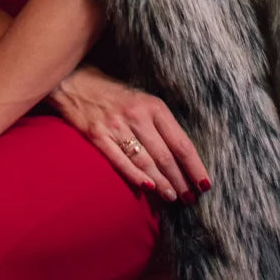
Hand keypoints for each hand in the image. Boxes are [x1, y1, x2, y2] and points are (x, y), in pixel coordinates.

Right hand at [47, 64, 210, 204]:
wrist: (75, 82)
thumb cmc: (114, 94)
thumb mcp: (142, 100)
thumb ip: (159, 124)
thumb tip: (180, 156)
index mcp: (153, 106)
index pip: (181, 142)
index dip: (194, 166)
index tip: (204, 183)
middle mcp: (136, 115)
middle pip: (165, 156)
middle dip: (180, 180)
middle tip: (190, 198)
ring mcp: (116, 126)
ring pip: (145, 162)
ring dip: (161, 183)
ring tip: (173, 197)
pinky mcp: (96, 136)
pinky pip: (120, 162)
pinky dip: (135, 177)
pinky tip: (147, 189)